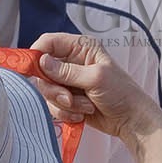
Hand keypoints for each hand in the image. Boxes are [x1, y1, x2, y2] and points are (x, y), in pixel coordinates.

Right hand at [29, 32, 161, 142]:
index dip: (37, 54)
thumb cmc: (121, 93)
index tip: (30, 70)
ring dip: (64, 103)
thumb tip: (42, 61)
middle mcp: (72, 62)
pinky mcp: (67, 99)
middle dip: (54, 88)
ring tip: (85, 106)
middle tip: (68, 98)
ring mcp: (68, 82)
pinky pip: (53, 105)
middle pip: (42, 70)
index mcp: (81, 48)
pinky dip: (66, 112)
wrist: (130, 120)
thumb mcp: (95, 78)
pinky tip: (83, 113)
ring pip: (47, 91)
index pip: (49, 42)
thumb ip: (67, 71)